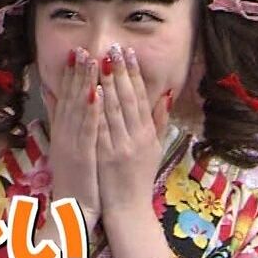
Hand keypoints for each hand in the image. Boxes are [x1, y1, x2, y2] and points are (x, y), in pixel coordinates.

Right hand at [41, 47, 100, 230]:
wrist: (71, 212)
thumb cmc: (74, 182)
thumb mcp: (65, 149)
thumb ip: (60, 123)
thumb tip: (52, 98)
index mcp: (62, 133)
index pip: (65, 98)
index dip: (70, 75)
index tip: (76, 53)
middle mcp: (64, 134)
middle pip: (69, 98)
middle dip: (75, 72)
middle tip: (80, 47)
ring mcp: (71, 144)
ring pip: (77, 108)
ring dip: (82, 83)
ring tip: (88, 59)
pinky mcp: (82, 155)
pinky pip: (87, 129)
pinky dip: (90, 110)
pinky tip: (95, 92)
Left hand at [96, 44, 169, 215]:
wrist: (128, 210)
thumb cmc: (139, 178)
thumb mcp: (155, 149)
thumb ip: (159, 122)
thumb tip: (165, 95)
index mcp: (147, 134)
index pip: (140, 97)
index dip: (134, 74)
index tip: (128, 53)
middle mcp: (136, 137)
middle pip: (127, 98)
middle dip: (119, 71)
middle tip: (113, 47)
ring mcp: (120, 146)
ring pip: (113, 109)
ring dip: (106, 83)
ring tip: (100, 60)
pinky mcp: (105, 156)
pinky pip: (100, 128)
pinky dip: (97, 109)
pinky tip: (92, 91)